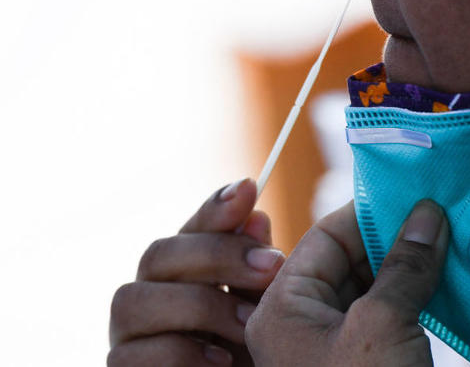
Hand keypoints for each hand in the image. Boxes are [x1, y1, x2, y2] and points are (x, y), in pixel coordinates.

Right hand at [108, 178, 284, 365]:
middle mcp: (149, 294)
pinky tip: (221, 361)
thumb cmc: (253, 353)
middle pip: (158, 254)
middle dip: (217, 255)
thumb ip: (254, 268)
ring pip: (133, 300)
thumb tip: (256, 216)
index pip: (190, 227)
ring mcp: (128, 334)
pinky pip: (131, 356)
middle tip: (273, 266)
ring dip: (199, 306)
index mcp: (184, 271)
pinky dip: (179, 354)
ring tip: (251, 322)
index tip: (250, 189)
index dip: (216, 208)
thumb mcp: (264, 309)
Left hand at [246, 200, 447, 365]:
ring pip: (371, 289)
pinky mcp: (363, 363)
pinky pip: (387, 317)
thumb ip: (404, 267)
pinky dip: (414, 298)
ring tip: (449, 240)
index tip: (409, 192)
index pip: (324, 239)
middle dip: (393, 238)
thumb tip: (428, 214)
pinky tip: (446, 279)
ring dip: (409, 268)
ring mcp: (333, 347)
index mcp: (283, 309)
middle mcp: (302, 324)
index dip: (367, 212)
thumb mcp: (382, 326)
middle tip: (438, 215)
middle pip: (348, 261)